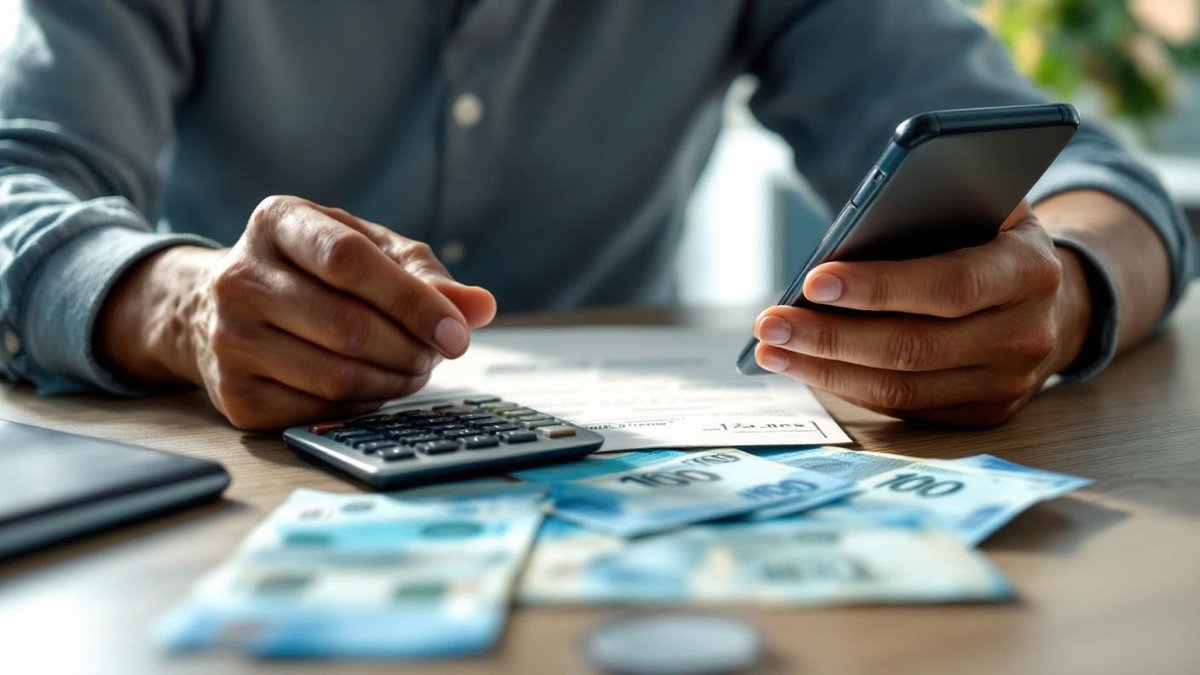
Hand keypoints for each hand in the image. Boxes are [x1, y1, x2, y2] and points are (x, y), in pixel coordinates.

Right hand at [99, 196, 495, 429]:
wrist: (218, 308)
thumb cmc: (315, 271)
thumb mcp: (369, 251)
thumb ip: (426, 275)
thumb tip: (480, 308)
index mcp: (277, 222)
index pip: (349, 262)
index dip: (411, 301)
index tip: (457, 333)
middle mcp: (240, 277)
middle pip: (347, 326)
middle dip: (411, 348)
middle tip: (439, 354)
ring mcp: (230, 339)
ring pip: (336, 375)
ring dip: (394, 380)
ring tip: (414, 368)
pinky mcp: (234, 394)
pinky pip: (319, 410)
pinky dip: (364, 403)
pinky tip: (375, 385)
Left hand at [752, 203, 1090, 426]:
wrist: (1052, 297)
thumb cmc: (991, 236)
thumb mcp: (982, 201)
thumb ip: (932, 206)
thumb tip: (848, 233)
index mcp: (1029, 269)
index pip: (949, 286)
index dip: (879, 287)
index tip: (812, 282)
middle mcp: (1026, 333)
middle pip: (914, 347)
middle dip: (831, 337)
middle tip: (770, 323)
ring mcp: (1008, 382)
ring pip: (903, 388)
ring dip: (826, 370)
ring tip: (772, 349)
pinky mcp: (985, 411)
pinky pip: (905, 407)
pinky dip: (848, 387)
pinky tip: (805, 366)